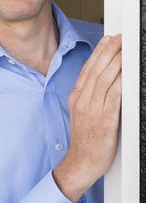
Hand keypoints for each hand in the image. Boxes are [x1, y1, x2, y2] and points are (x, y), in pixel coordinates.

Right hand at [53, 34, 121, 201]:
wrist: (81, 163)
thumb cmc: (84, 140)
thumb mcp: (81, 113)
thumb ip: (89, 95)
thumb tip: (103, 79)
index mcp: (77, 97)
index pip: (88, 69)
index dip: (99, 53)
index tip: (108, 40)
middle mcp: (83, 101)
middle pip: (97, 70)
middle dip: (109, 52)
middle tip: (120, 39)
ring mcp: (93, 110)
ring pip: (105, 80)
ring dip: (116, 62)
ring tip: (125, 50)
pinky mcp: (105, 121)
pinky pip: (114, 98)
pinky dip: (120, 84)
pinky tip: (127, 75)